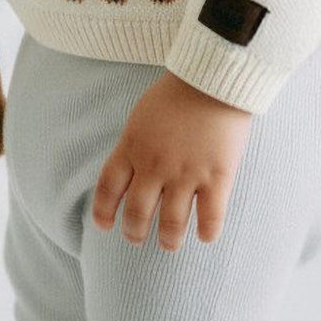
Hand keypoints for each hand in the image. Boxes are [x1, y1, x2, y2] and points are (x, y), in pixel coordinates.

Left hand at [91, 71, 252, 251]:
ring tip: (169, 244)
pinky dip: (206, 233)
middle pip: (137, 213)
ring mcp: (186, 173)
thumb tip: (131, 172)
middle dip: (134, 233)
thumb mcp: (141, 116)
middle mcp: (155, 165)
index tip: (104, 226)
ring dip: (168, 240)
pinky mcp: (217, 177)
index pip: (108, 188)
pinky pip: (210, 219)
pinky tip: (205, 236)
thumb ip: (135, 145)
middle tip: (136, 239)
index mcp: (132, 146)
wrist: (213, 76)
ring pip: (171, 224)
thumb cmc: (177, 92)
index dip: (103, 212)